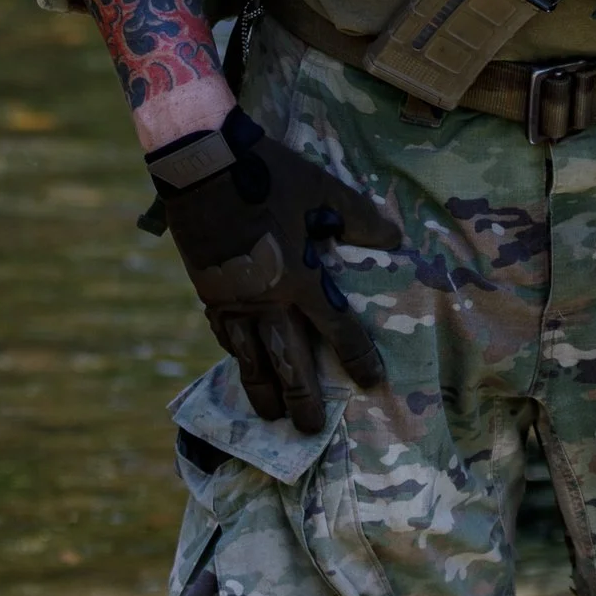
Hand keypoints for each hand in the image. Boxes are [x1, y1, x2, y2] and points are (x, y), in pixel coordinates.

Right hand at [147, 109, 399, 435]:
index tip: (372, 382)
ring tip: (270, 416)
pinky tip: (240, 364)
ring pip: (249, 357)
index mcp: (300, 277)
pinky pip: (223, 334)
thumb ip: (360, 219)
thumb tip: (395, 240)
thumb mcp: (324, 190)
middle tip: (310, 431)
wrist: (201, 164)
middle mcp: (265, 299)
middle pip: (289, 361)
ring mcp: (231, 299)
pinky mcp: (207, 290)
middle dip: (302, 398)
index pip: (337, 329)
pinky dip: (234, 354)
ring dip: (262, 390)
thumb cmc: (268, 174)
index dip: (357, 357)